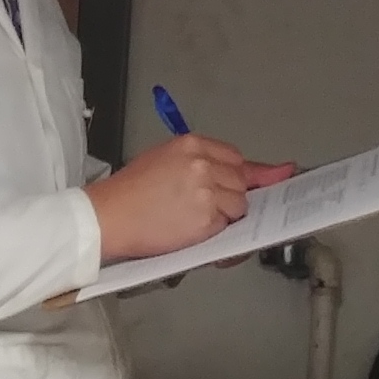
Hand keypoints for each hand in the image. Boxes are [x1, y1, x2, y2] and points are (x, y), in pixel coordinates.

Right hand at [89, 136, 298, 261]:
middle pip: (241, 180)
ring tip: (190, 220)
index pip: (236, 158)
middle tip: (206, 209)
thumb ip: (203, 164)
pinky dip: (216, 233)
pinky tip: (192, 231)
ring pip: (239, 205)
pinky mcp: (206, 218)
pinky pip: (227, 227)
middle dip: (230, 196)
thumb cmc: (127, 194)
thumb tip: (248, 169)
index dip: (248, 173)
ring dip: (224, 216)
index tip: (272, 176)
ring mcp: (207, 191)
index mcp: (191, 145)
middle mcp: (203, 163)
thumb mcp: (163, 162)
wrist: (106, 217)